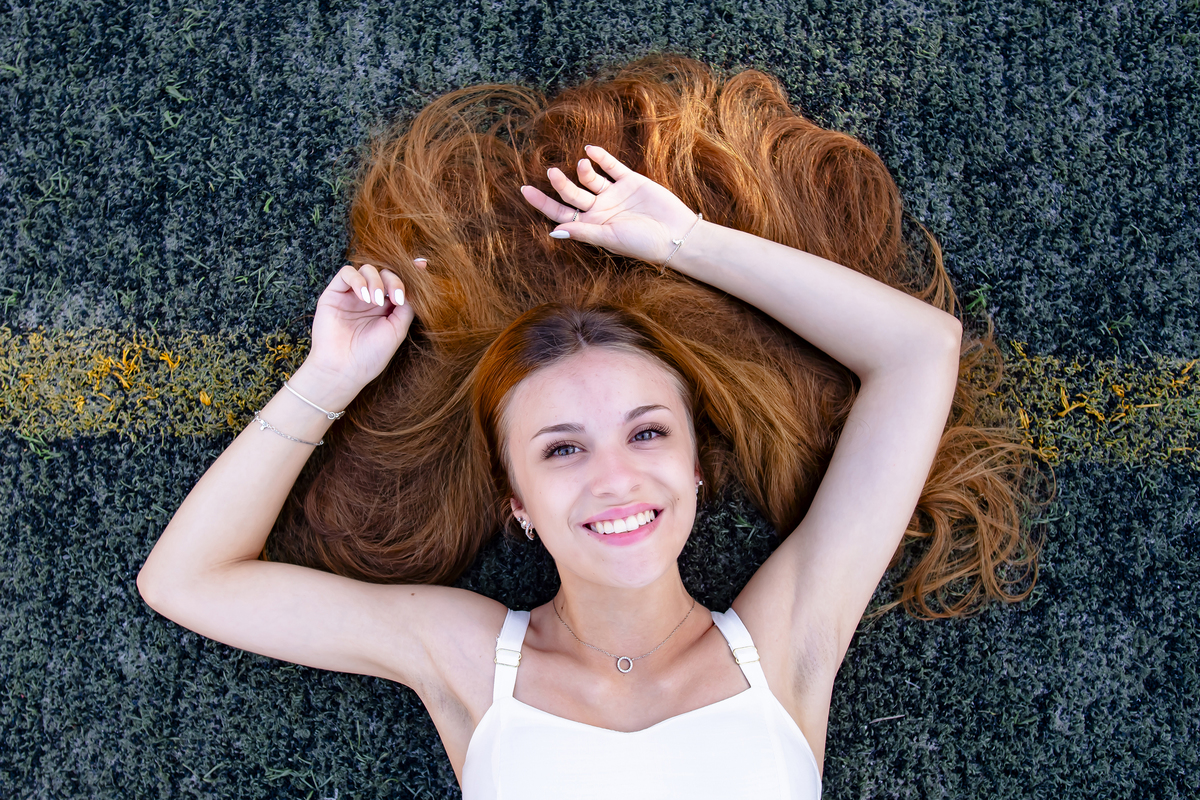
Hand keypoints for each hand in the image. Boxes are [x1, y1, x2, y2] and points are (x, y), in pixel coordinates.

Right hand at [302, 260, 423, 393]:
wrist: (343, 369)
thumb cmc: (371, 355)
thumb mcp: (397, 329)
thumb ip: (407, 306)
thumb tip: (415, 286)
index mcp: (387, 308)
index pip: (399, 283)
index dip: (410, 272)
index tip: (422, 265)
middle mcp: (370, 299)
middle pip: (386, 273)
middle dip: (394, 280)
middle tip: (396, 298)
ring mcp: (352, 295)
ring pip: (367, 269)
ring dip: (376, 281)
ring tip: (375, 302)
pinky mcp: (334, 293)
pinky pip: (347, 273)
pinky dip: (358, 279)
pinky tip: (363, 296)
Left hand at [521, 145, 698, 265]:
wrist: (675, 234)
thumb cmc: (642, 243)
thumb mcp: (609, 238)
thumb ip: (583, 232)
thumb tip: (552, 232)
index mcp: (591, 226)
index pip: (560, 213)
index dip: (542, 202)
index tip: (524, 190)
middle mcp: (600, 210)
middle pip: (571, 194)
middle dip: (560, 183)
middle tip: (551, 172)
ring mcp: (614, 194)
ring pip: (590, 178)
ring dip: (583, 170)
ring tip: (582, 164)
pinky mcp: (630, 181)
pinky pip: (611, 166)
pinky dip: (600, 157)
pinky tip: (590, 149)